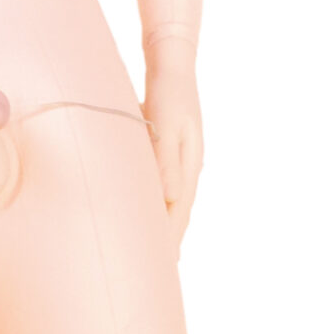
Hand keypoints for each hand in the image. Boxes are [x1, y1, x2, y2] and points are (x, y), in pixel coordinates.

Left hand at [144, 55, 203, 252]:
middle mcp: (187, 167)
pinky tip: (145, 210)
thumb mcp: (167, 125)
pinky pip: (162, 185)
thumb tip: (169, 198)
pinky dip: (155, 203)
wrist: (172, 64)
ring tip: (151, 248)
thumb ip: (165, 161)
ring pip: (170, 200)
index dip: (168, 239)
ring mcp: (180, 160)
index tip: (160, 265)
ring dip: (162, 223)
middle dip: (167, 239)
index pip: (178, 212)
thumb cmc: (167, 93)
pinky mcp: (168, 151)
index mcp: (188, 165)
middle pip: (176, 211)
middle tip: (155, 269)